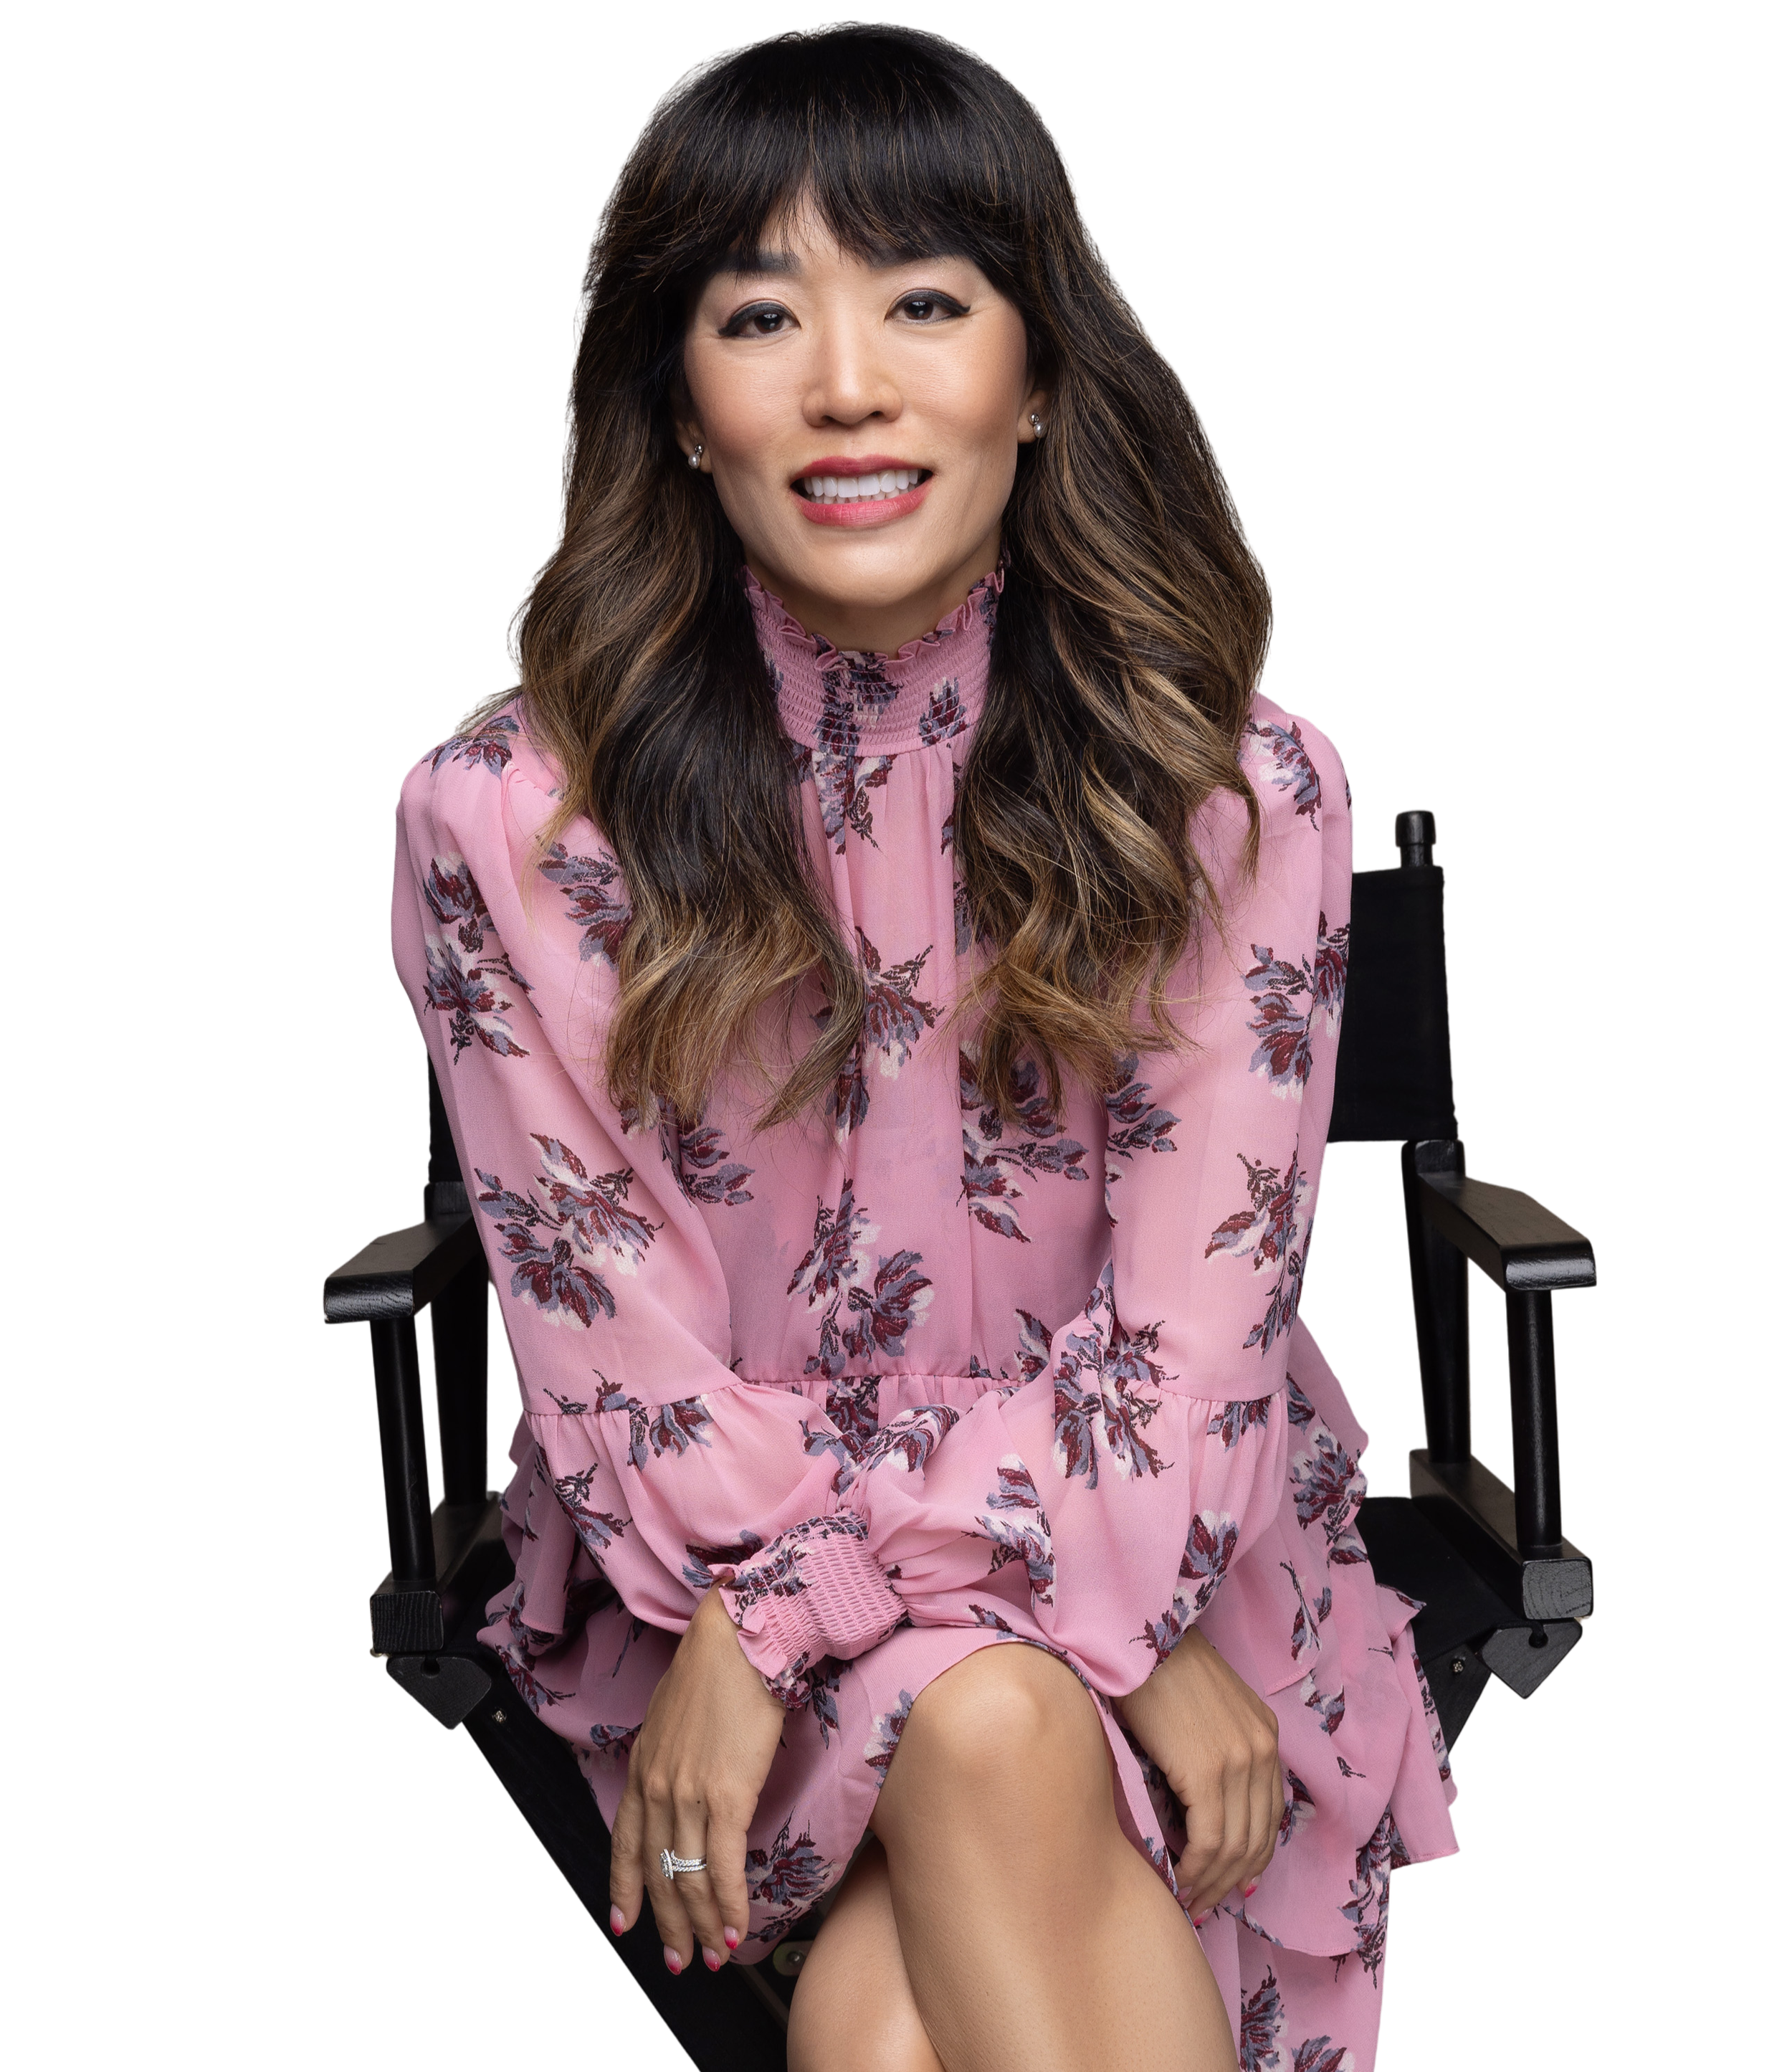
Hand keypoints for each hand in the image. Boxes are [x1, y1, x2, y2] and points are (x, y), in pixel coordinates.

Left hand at [608, 1582, 787, 1972]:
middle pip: (657, 1873)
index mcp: (642, 1768)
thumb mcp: (676, 1716)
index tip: (626, 1925)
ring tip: (713, 1954)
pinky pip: (723, 1868)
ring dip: (702, 1926)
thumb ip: (672, 1757)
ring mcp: (687, 1795)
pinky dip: (729, 1906)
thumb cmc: (719, 1667)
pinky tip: (737, 1928)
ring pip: (689, 1879)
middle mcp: (657, 1787)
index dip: (626, 1890)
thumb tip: (686, 1782)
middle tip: (679, 1959)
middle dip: (668, 1924)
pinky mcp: (725, 1796)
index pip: (626, 1844)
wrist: (742, 1639)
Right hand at [1112, 1623, 1281, 1917]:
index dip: (1251, 1859)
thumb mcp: (1206, 1714)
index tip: (1228, 1885)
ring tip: (1186, 1897)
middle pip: (1257, 1839)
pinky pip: (1209, 1840)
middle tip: (1202, 1904)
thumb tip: (1206, 1820)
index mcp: (1266, 1735)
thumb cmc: (1158, 1673)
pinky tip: (1175, 1877)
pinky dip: (1194, 1869)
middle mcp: (1263, 1750)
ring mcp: (1239, 1761)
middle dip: (1230, 1881)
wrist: (1137, 1640)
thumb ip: (1219, 1757)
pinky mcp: (1208, 1771)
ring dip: (1210, 1883)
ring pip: (1236, 1847)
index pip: (1270, 1816)